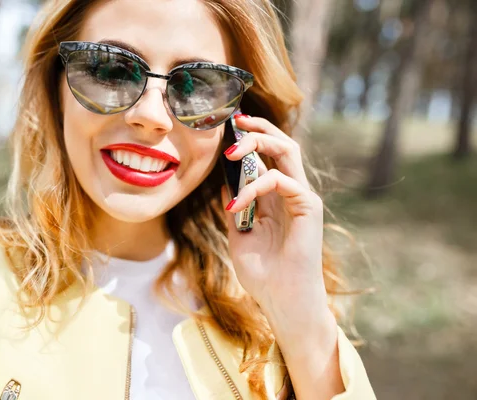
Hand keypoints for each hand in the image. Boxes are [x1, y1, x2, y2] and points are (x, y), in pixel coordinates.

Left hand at [221, 115, 330, 334]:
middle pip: (281, 144)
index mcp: (276, 197)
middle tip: (235, 121)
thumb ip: (235, 207)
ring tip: (231, 151)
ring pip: (288, 151)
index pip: (267, 156)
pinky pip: (281, 181)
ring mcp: (302, 198)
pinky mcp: (308, 207)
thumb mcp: (238, 235)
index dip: (249, 139)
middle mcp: (291, 192)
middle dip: (258, 128)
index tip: (227, 128)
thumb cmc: (263, 274)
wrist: (282, 301)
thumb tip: (223, 182)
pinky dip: (255, 187)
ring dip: (258, 143)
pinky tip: (235, 205)